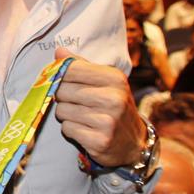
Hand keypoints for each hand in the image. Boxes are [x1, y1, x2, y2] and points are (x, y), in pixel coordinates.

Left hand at [52, 48, 146, 168]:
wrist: (134, 142)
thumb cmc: (114, 107)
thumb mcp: (105, 82)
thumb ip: (81, 66)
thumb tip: (59, 51)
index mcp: (115, 78)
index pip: (71, 69)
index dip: (60, 75)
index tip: (64, 81)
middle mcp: (114, 98)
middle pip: (62, 90)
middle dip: (62, 97)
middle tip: (75, 102)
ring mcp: (108, 121)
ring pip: (62, 110)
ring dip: (66, 114)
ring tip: (81, 116)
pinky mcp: (99, 141)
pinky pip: (67, 128)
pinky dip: (70, 129)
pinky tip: (84, 129)